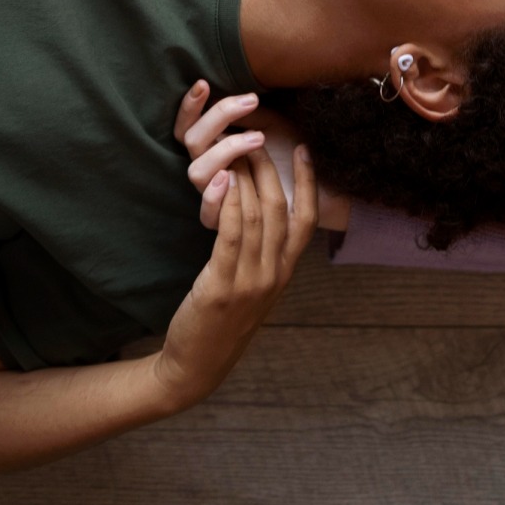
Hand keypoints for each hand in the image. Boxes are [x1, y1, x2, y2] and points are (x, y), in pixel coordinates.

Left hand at [153, 150, 316, 409]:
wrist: (197, 367)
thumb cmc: (222, 322)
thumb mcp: (254, 288)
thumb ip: (264, 255)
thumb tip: (261, 211)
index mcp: (284, 273)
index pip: (307, 220)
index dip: (308, 182)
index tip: (304, 148)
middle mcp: (274, 274)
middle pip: (278, 209)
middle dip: (267, 168)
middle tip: (254, 137)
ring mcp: (251, 281)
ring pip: (255, 215)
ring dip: (246, 177)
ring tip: (235, 148)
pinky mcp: (222, 285)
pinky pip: (231, 234)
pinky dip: (228, 202)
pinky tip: (223, 179)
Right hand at [175, 81, 350, 233]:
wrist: (319, 191)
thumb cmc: (291, 153)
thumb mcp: (272, 124)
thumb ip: (249, 113)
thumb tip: (231, 94)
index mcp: (213, 146)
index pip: (188, 125)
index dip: (189, 106)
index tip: (204, 84)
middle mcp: (209, 170)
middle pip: (192, 141)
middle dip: (218, 117)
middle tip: (252, 101)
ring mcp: (214, 196)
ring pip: (196, 172)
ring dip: (226, 149)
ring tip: (259, 138)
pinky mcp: (224, 224)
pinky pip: (207, 214)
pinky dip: (216, 195)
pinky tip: (232, 176)